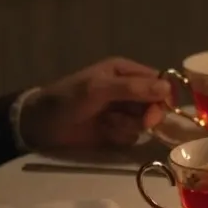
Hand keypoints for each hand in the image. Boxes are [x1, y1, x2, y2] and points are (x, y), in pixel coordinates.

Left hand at [20, 57, 169, 150]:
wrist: (41, 126)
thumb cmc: (68, 99)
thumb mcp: (98, 89)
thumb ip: (132, 88)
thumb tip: (167, 89)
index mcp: (126, 71)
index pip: (159, 81)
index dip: (163, 95)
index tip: (159, 109)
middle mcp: (129, 90)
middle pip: (156, 104)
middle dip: (148, 114)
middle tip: (144, 123)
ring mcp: (123, 111)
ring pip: (145, 121)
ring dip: (130, 125)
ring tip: (109, 124)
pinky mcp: (117, 130)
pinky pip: (133, 136)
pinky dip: (121, 136)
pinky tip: (105, 132)